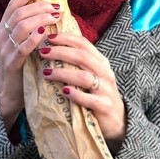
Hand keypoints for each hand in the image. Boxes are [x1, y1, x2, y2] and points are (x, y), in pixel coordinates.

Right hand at [0, 0, 61, 133]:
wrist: (9, 95)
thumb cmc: (21, 66)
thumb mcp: (22, 44)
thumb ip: (31, 28)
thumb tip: (51, 10)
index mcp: (3, 29)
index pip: (13, 5)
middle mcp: (1, 37)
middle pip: (19, 13)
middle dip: (39, 7)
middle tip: (57, 7)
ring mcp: (4, 51)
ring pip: (20, 27)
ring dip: (40, 19)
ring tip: (55, 16)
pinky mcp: (11, 65)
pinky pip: (21, 48)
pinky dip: (33, 39)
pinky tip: (44, 33)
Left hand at [39, 33, 126, 153]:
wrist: (117, 120)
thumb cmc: (98, 94)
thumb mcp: (92, 75)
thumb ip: (77, 63)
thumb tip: (52, 48)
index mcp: (101, 61)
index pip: (84, 43)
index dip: (66, 38)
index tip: (49, 38)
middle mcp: (105, 72)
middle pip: (82, 57)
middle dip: (60, 52)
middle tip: (42, 53)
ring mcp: (106, 89)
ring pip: (83, 77)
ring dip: (63, 74)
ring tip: (46, 73)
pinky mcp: (104, 106)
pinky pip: (89, 99)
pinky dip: (75, 95)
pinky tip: (64, 92)